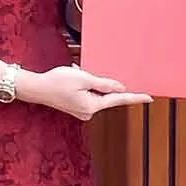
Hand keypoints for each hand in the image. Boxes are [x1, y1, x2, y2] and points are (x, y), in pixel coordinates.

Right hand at [23, 65, 149, 119]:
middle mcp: (88, 112)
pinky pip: (86, 94)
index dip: (134, 97)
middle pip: (105, 95)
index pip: (118, 100)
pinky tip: (73, 76)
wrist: (36, 88)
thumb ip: (104, 84)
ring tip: (74, 74)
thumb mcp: (84, 78)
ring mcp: (81, 111)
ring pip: (94, 93)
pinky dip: (83, 84)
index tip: (149, 97)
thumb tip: (120, 87)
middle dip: (98, 81)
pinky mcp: (76, 107)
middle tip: (81, 73)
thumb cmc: (57, 82)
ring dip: (88, 81)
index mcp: (93, 106)